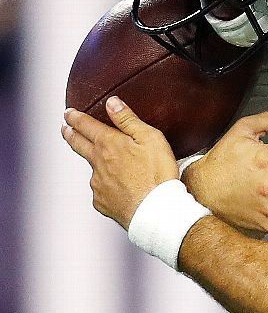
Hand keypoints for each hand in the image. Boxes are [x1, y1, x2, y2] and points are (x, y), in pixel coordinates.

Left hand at [62, 96, 180, 229]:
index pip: (87, 126)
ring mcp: (97, 183)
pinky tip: (119, 187)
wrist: (156, 210)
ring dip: (95, 162)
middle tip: (65, 129)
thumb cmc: (158, 173)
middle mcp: (98, 163)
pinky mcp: (101, 201)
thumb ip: (128, 120)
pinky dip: (107, 185)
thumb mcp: (150, 138)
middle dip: (71, 135)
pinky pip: (101, 190)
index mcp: (109, 144)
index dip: (76, 118)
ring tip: (106, 163)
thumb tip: (112, 102)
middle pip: (79, 145)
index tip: (69, 113)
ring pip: (92, 169)